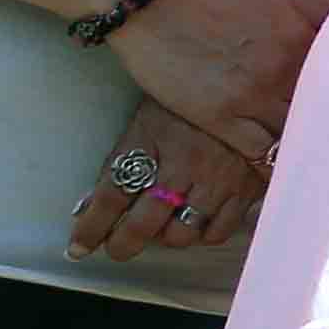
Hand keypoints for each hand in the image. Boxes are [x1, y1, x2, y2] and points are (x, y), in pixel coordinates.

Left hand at [66, 99, 268, 261]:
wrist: (249, 81)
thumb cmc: (193, 94)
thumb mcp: (150, 116)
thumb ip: (124, 157)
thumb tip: (90, 203)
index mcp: (153, 140)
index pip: (111, 196)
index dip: (91, 227)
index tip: (79, 245)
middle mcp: (183, 164)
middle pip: (142, 224)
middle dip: (123, 244)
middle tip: (118, 247)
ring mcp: (218, 178)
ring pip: (181, 234)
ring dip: (165, 236)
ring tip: (163, 226)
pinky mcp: (248, 186)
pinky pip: (219, 231)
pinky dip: (204, 232)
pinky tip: (199, 220)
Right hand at [105, 0, 309, 164]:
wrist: (156, 4)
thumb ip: (299, 26)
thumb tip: (319, 42)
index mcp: (299, 37)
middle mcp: (283, 68)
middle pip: (322, 108)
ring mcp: (253, 96)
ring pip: (295, 133)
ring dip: (304, 145)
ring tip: (314, 162)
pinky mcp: (221, 119)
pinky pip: (261, 152)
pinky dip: (273, 165)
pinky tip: (283, 174)